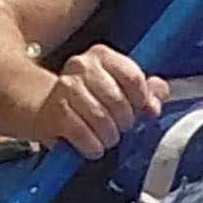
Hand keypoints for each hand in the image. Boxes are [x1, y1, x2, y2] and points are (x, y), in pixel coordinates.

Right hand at [32, 45, 166, 158]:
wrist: (47, 107)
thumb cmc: (94, 97)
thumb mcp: (124, 88)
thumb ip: (149, 92)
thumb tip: (154, 107)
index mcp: (102, 56)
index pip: (133, 77)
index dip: (141, 99)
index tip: (138, 108)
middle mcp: (81, 67)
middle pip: (118, 100)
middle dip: (125, 121)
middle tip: (121, 126)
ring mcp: (64, 89)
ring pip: (101, 119)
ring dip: (110, 136)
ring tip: (108, 137)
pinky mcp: (53, 113)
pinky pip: (83, 135)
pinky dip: (93, 146)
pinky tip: (94, 146)